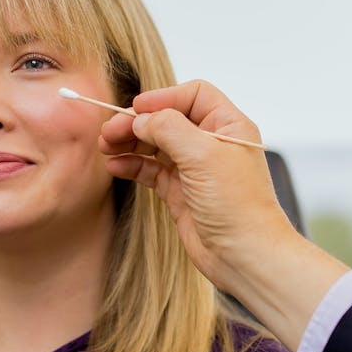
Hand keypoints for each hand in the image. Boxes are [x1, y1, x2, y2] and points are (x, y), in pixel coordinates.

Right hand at [98, 80, 292, 292]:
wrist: (245, 256)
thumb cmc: (238, 206)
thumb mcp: (204, 156)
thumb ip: (169, 129)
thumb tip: (141, 118)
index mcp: (229, 126)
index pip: (193, 96)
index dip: (163, 98)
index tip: (136, 109)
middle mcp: (213, 144)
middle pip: (168, 119)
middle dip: (137, 122)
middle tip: (109, 131)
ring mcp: (196, 169)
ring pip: (156, 145)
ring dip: (130, 143)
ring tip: (106, 147)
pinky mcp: (181, 193)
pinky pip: (151, 170)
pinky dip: (132, 165)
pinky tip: (115, 166)